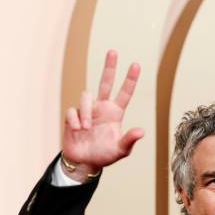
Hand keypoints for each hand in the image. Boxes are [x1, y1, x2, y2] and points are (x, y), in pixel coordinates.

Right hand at [61, 50, 143, 181]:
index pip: (124, 93)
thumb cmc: (104, 155)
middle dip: (109, 67)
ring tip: (86, 128)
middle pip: (105, 82)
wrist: (84, 162)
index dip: (130, 79)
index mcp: (115, 113)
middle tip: (113, 51)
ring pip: (86, 96)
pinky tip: (77, 130)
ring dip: (86, 112)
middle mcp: (101, 108)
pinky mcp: (73, 116)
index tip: (136, 64)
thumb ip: (129, 140)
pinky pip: (73, 110)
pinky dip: (75, 120)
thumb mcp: (120, 150)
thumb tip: (141, 131)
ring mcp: (87, 110)